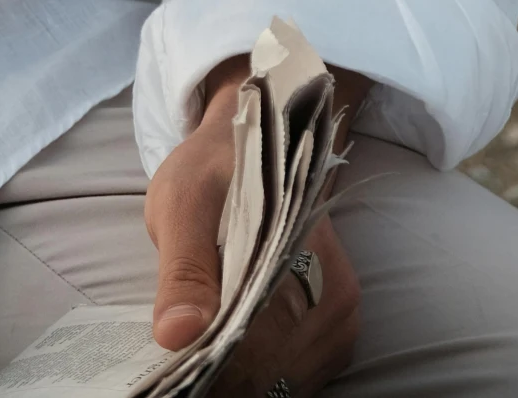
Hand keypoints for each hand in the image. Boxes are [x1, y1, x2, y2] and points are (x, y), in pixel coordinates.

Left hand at [145, 64, 360, 395]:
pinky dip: (269, 373)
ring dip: (248, 378)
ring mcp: (342, 310)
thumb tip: (175, 335)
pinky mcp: (340, 323)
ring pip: (292, 375)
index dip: (214, 365)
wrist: (255, 143)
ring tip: (207, 365)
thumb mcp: (182, 203)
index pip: (258, 342)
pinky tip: (236, 362)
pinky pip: (305, 371)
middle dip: (228, 375)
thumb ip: (183, 270)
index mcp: (298, 252)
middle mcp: (334, 288)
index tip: (180, 368)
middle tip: (186, 369)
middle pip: (277, 366)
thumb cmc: (212, 170)